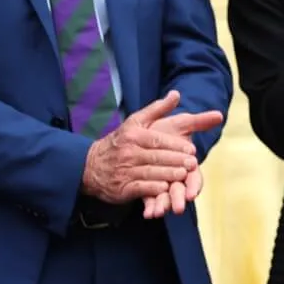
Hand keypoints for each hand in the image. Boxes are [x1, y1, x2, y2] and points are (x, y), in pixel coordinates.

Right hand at [80, 91, 203, 204]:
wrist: (90, 166)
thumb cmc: (121, 142)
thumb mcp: (136, 121)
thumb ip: (158, 109)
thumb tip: (176, 94)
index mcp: (133, 135)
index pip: (158, 140)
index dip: (176, 145)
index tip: (192, 150)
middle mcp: (128, 152)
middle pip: (156, 156)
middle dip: (176, 160)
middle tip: (193, 164)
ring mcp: (124, 171)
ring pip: (149, 172)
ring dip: (167, 174)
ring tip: (183, 175)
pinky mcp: (121, 188)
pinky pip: (139, 188)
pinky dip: (152, 189)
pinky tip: (165, 188)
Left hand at [138, 105, 222, 218]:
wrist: (143, 135)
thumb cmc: (166, 129)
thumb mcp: (182, 123)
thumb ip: (200, 121)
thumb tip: (219, 115)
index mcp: (187, 164)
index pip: (194, 178)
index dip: (194, 185)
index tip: (192, 193)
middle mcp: (177, 177)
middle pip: (180, 190)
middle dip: (179, 199)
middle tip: (178, 207)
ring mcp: (163, 184)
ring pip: (166, 197)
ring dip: (164, 205)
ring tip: (159, 212)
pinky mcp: (148, 189)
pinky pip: (150, 200)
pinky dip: (150, 208)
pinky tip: (148, 214)